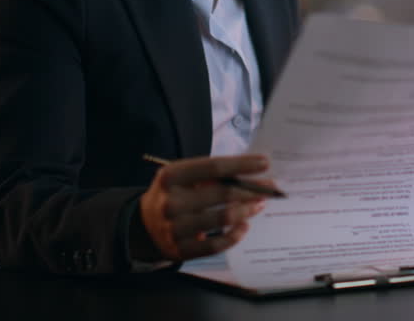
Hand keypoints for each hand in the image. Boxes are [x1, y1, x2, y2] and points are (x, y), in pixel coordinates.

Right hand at [133, 154, 271, 261]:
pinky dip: (235, 236)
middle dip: (252, 190)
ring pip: (222, 218)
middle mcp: (171, 201)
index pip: (213, 167)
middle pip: (222, 193)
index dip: (242, 164)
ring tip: (259, 205)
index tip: (265, 163)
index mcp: (171, 176)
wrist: (143, 226)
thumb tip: (251, 174)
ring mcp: (174, 228)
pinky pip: (216, 245)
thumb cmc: (172, 195)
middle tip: (270, 188)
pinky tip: (244, 227)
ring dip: (247, 210)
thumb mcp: (181, 177)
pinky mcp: (181, 250)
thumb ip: (210, 175)